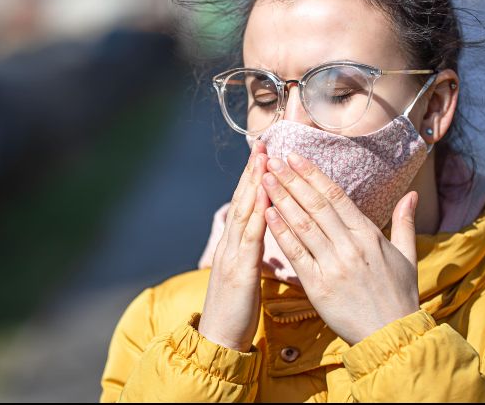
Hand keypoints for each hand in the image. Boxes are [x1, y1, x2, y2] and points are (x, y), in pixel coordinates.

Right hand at [198, 141, 269, 351]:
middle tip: (262, 144)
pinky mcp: (239, 270)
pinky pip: (250, 238)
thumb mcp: (244, 277)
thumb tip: (262, 237)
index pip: (245, 205)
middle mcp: (230, 245)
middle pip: (242, 201)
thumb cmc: (236, 312)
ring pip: (244, 212)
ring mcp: (232, 255)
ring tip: (263, 159)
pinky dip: (258, 215)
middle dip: (252, 171)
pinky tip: (266, 198)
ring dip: (254, 184)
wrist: (218, 340)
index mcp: (234, 246)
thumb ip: (250, 254)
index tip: (263, 155)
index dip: (253, 179)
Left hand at [260, 152, 419, 345]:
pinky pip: (296, 253)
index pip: (335, 196)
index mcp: (369, 235)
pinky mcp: (318, 286)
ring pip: (302, 224)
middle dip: (291, 179)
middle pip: (315, 204)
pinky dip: (281, 232)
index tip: (295, 157)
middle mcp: (350, 245)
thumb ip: (404, 222)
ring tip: (264, 179)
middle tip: (272, 161)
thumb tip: (411, 194)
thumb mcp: (407, 256)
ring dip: (281, 199)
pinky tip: (267, 214)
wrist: (392, 336)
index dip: (313, 174)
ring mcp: (333, 265)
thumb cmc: (399, 296)